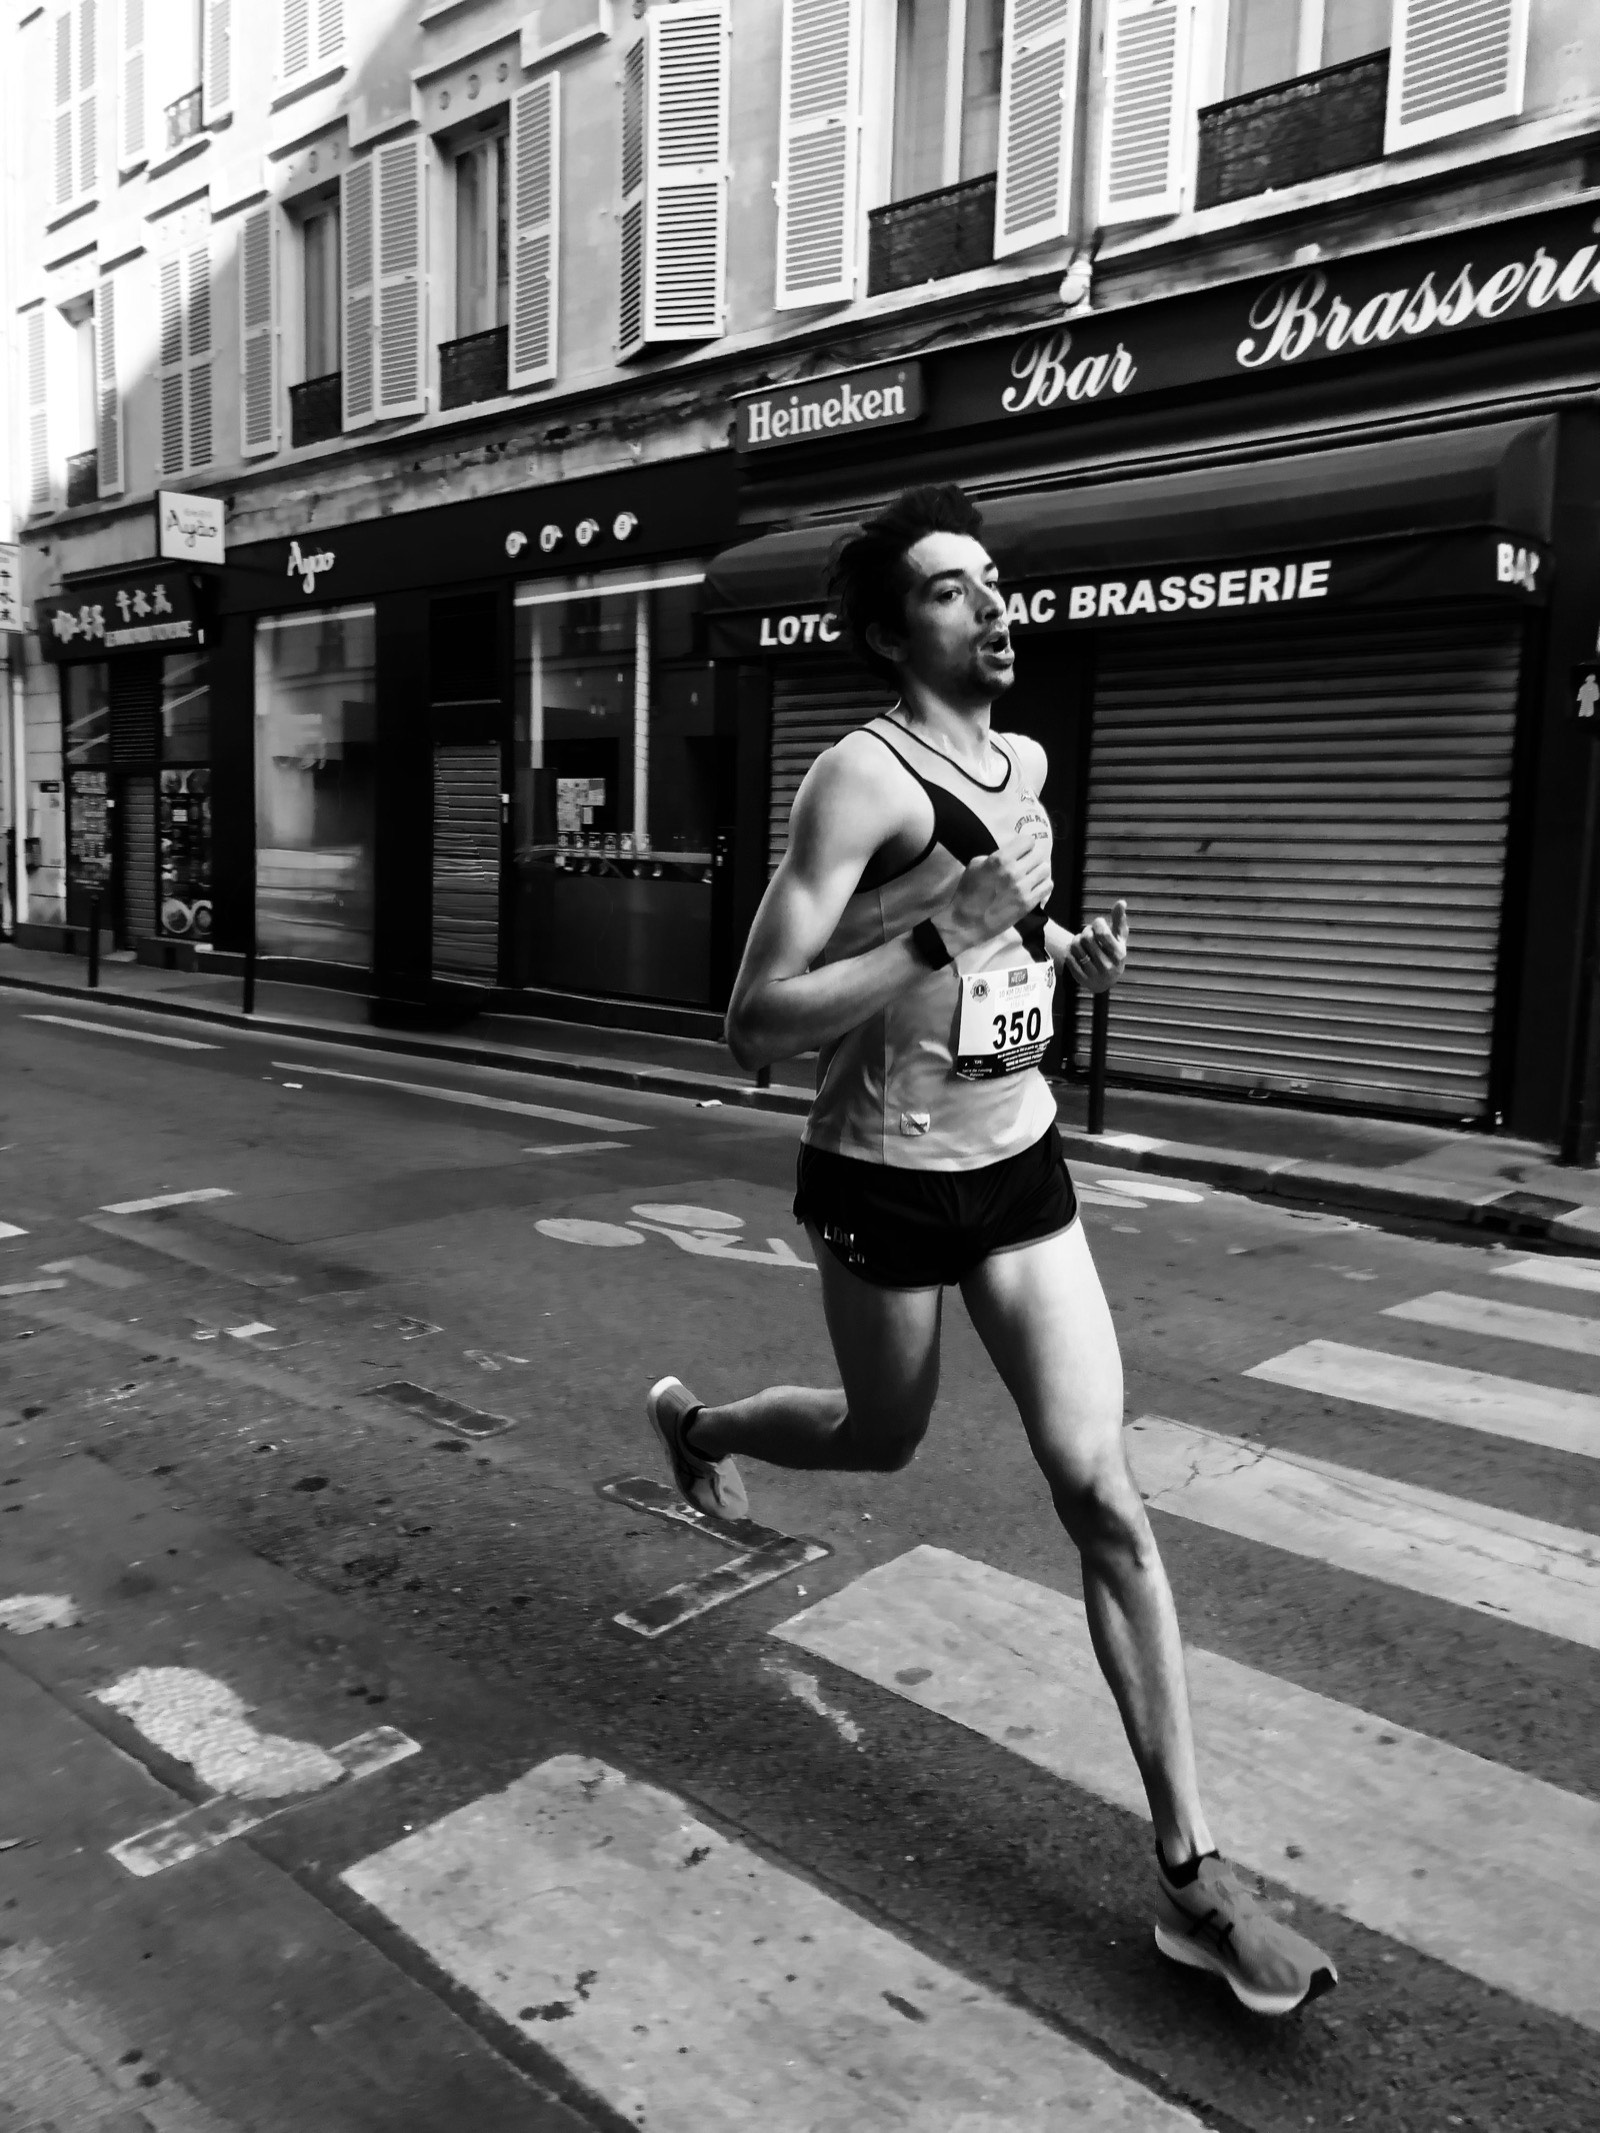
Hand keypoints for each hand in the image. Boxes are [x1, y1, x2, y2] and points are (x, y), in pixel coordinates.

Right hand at [941, 831, 1052, 953]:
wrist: (966, 922)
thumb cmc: (967, 891)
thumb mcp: (975, 865)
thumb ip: (996, 856)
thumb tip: (1012, 853)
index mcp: (1000, 859)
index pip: (1028, 841)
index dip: (1025, 845)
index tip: (1021, 851)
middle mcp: (1014, 872)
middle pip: (1038, 855)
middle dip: (1032, 857)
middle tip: (1025, 864)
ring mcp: (1023, 889)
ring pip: (1045, 869)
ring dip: (1038, 871)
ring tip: (1030, 875)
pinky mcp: (1029, 904)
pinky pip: (1047, 886)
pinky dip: (1042, 884)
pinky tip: (1033, 886)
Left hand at [1063, 901, 1128, 992]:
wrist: (1106, 981)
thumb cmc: (1113, 952)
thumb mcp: (1119, 938)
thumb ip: (1119, 919)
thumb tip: (1122, 902)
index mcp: (1119, 954)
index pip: (1102, 932)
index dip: (1097, 923)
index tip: (1099, 924)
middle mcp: (1107, 966)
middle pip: (1087, 937)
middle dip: (1086, 930)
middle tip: (1089, 933)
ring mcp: (1093, 974)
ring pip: (1075, 945)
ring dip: (1076, 939)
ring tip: (1082, 942)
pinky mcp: (1080, 978)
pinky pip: (1068, 957)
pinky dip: (1070, 950)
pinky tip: (1077, 952)